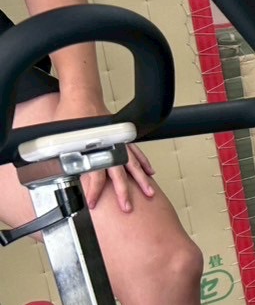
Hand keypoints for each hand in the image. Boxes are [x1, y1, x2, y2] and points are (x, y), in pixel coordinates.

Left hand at [52, 92, 155, 211]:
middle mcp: (109, 148)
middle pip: (119, 175)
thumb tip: (54, 171)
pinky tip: (150, 172)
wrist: (81, 97)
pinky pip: (137, 153)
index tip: (92, 203)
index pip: (95, 177)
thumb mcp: (58, 139)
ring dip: (142, 181)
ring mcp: (119, 143)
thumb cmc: (70, 116)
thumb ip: (61, 157)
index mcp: (94, 150)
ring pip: (133, 166)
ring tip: (149, 194)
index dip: (94, 191)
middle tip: (127, 208)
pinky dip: (144, 163)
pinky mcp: (123, 138)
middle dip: (124, 193)